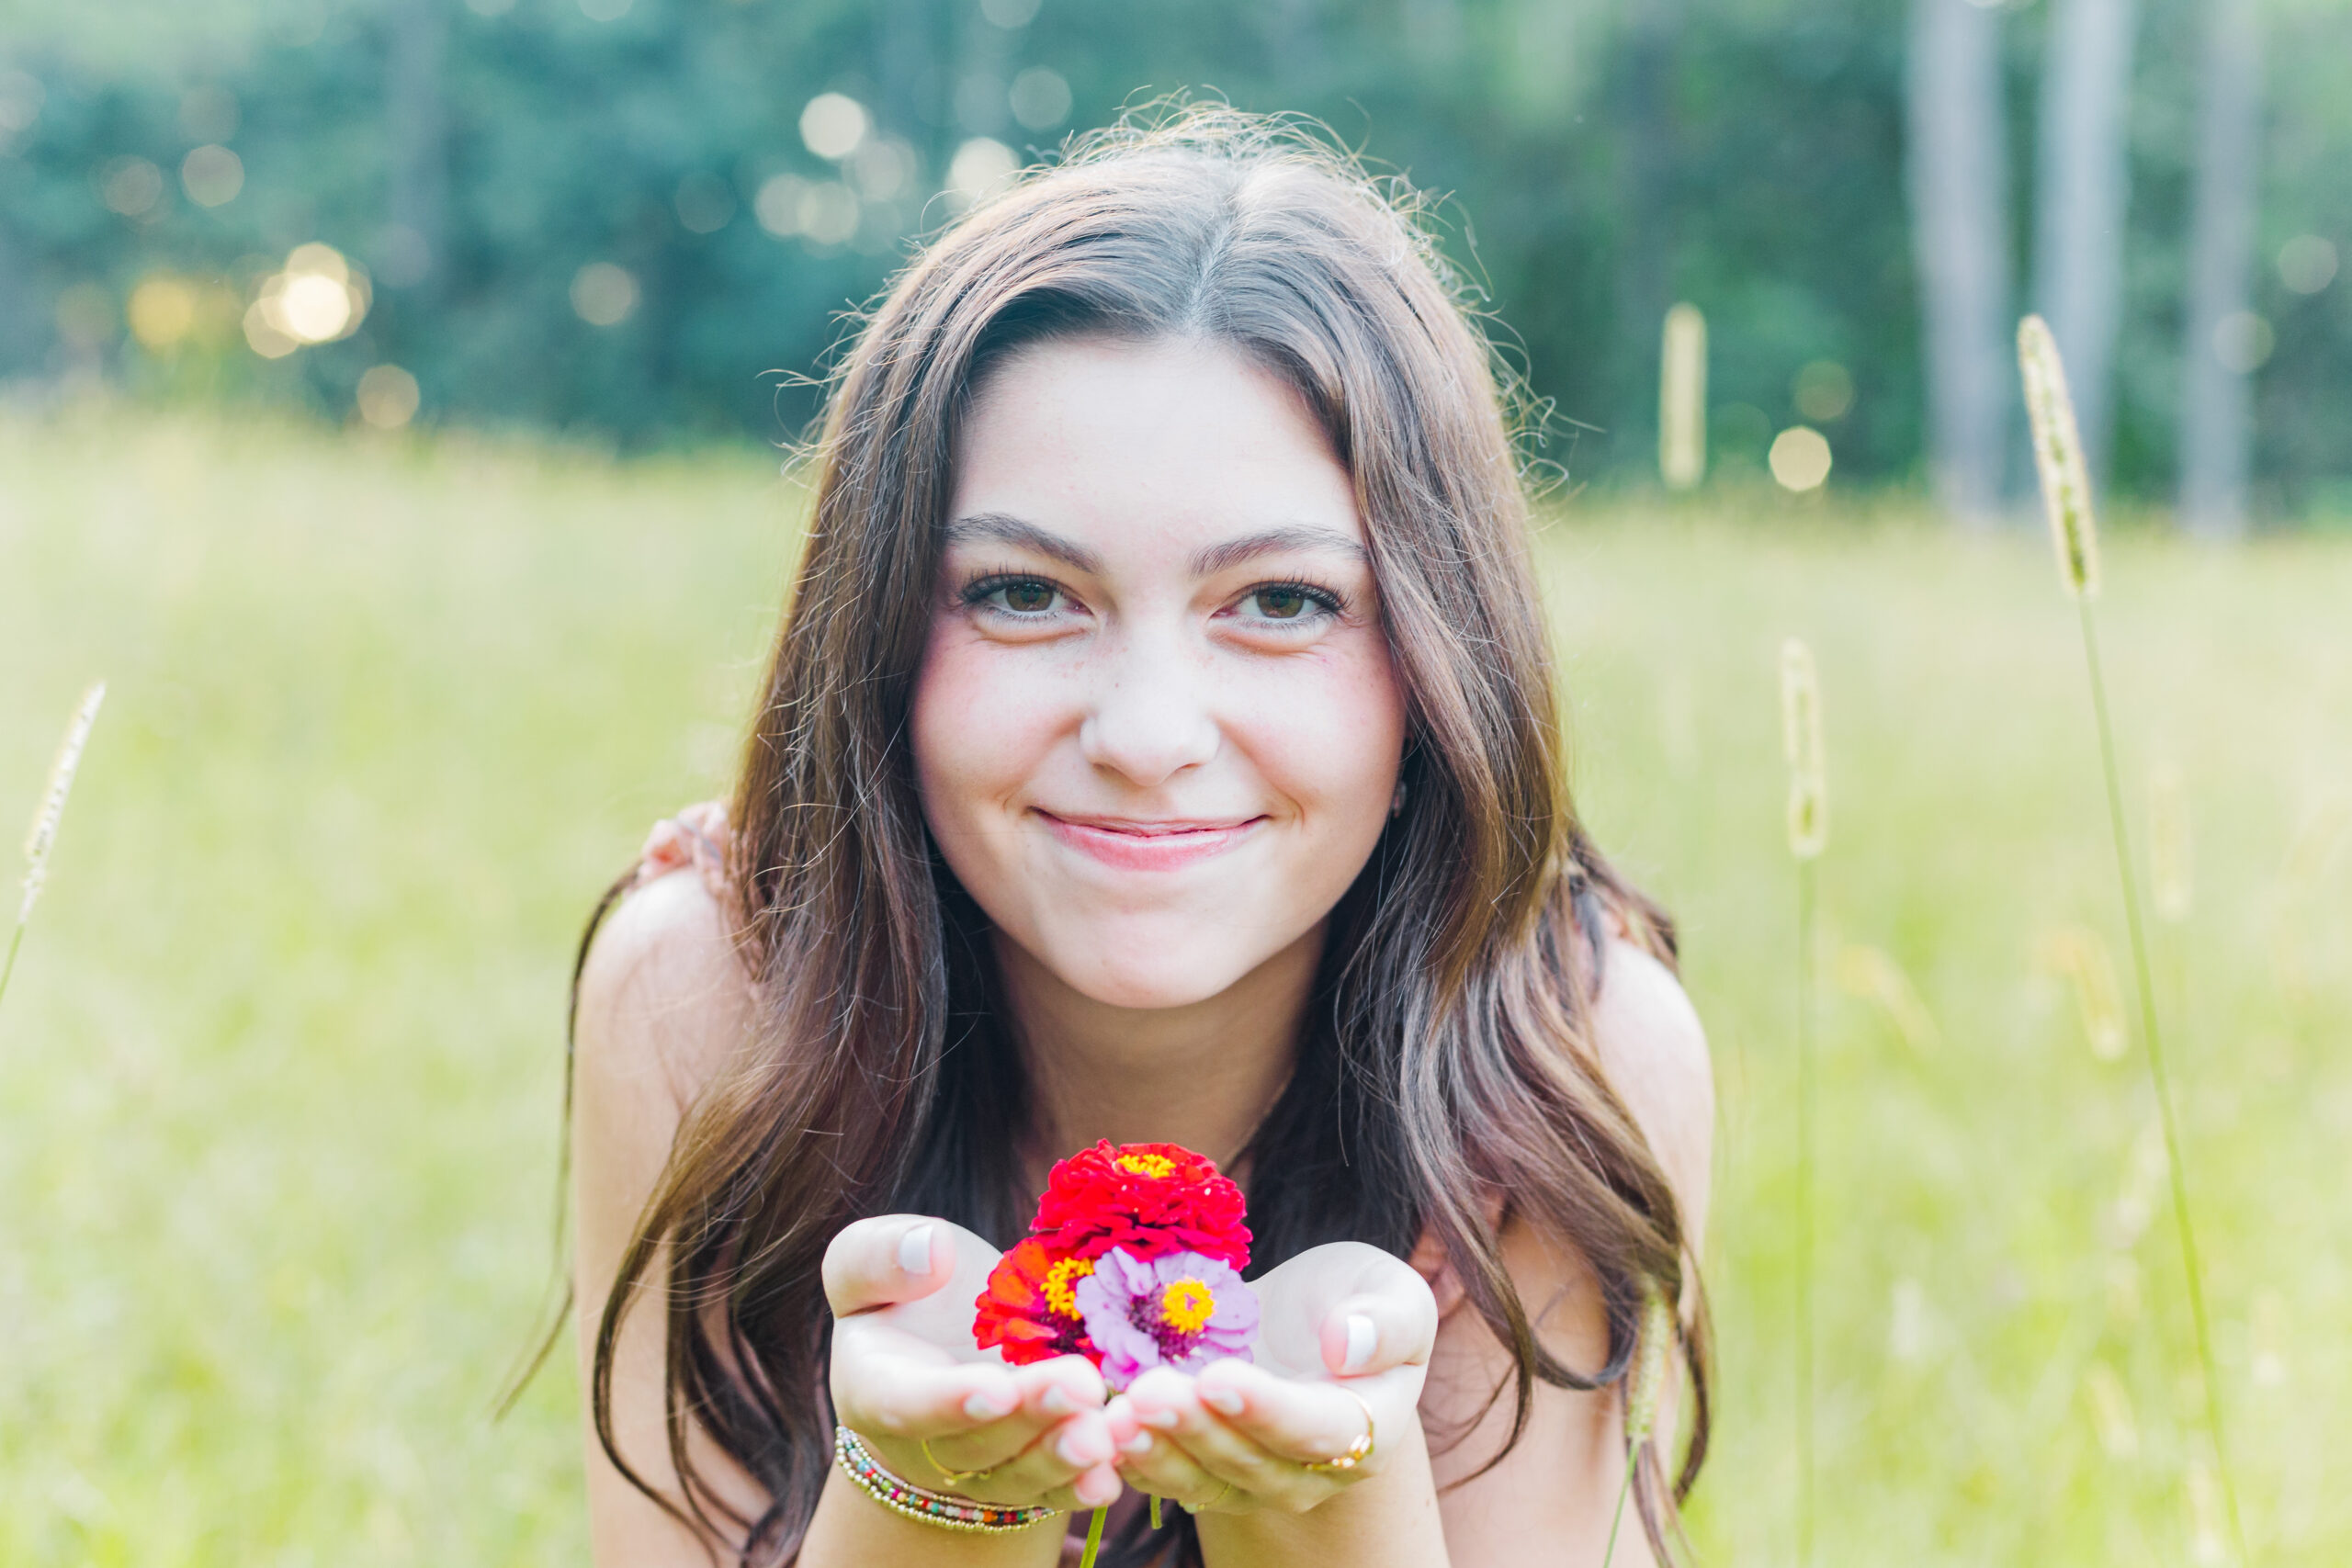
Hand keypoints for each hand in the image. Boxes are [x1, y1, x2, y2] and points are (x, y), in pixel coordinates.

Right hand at [824, 1215, 1122, 1511]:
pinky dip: (1080, 1487)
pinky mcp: (1024, 1474)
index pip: (904, 1402)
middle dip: (1029, 1419)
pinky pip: (1050, 1491)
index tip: (997, 1386)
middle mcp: (923, 1443)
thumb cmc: (906, 1290)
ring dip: (1061, 1459)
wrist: (941, 1340)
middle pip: (973, 1446)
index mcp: (874, 1386)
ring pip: (1015, 1476)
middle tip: (1080, 1387)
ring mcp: (977, 1468)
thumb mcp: (869, 1258)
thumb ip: (881, 1254)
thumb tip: (932, 1252)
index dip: (949, 1400)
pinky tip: (1113, 1474)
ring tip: (1104, 1432)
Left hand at [1101, 1240, 1437, 1515]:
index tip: (1218, 1378)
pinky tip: (1100, 1434)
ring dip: (1158, 1453)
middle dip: (1196, 1430)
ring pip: (1206, 1481)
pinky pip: (1171, 1479)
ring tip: (1115, 1418)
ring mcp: (1257, 1478)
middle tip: (1147, 1393)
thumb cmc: (1356, 1299)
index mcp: (1371, 1428)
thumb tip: (1347, 1344)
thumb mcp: (1391, 1289)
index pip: (1321, 1432)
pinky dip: (1135, 1461)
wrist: (1310, 1321)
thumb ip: (1387, 1319)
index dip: (1268, 1411)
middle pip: (1254, 1464)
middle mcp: (1314, 1471)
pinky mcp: (1209, 1471)